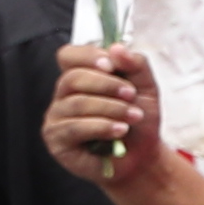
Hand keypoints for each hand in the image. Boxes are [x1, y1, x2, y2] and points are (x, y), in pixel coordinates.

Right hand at [45, 43, 160, 186]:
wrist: (142, 156)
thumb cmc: (138, 120)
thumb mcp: (146, 87)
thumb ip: (135, 64)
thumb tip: (116, 48)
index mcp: (82, 76)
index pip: (68, 56)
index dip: (87, 56)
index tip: (111, 65)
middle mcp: (64, 94)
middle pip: (73, 78)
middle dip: (107, 85)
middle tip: (131, 96)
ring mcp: (57, 117)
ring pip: (77, 103)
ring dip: (112, 108)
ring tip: (133, 117)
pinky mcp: (57, 139)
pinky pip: (75, 127)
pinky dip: (102, 127)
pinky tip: (120, 131)